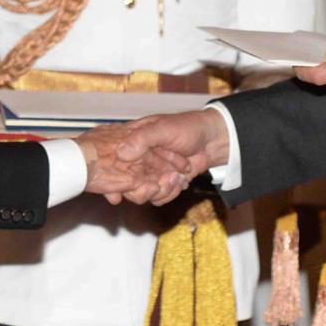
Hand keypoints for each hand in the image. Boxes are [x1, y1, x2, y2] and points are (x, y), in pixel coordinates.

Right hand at [113, 109, 230, 205]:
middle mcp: (138, 160)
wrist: (212, 140)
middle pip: (125, 184)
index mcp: (131, 143)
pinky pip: (158, 198)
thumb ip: (142, 139)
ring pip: (142, 194)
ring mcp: (150, 173)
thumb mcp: (163, 129)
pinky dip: (170, 193)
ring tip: (177, 177)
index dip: (113, 178)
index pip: (113, 163)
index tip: (119, 188)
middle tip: (155, 185)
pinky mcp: (162, 183)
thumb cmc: (187, 127)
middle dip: (140, 189)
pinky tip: (181, 181)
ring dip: (161, 190)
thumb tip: (121, 153)